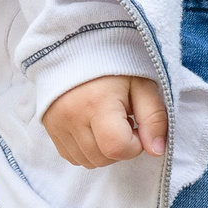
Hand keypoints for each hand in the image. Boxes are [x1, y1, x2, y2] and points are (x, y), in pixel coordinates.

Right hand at [43, 74, 167, 168]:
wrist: (79, 46)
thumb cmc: (116, 64)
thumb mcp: (142, 85)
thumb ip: (154, 118)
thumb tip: (157, 151)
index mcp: (97, 104)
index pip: (118, 148)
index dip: (135, 143)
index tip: (135, 122)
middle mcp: (72, 118)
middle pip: (103, 158)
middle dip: (120, 146)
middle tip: (123, 119)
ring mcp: (57, 125)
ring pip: (87, 161)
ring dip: (103, 150)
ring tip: (108, 122)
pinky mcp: (50, 128)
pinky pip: (72, 156)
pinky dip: (87, 150)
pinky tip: (93, 127)